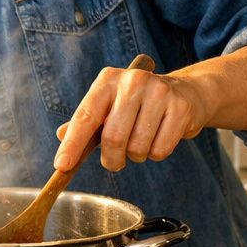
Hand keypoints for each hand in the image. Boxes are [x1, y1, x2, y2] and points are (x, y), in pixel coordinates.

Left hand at [53, 57, 212, 171]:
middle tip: (114, 161)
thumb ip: (85, 121)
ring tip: (141, 141)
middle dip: (111, 159)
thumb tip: (61, 135)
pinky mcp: (180, 108)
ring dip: (136, 156)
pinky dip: (155, 154)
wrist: (185, 92)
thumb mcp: (109, 105)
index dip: (72, 144)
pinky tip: (159, 137)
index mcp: (108, 81)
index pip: (85, 116)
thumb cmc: (138, 103)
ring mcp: (158, 93)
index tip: (62, 166)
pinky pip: (160, 150)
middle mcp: (132, 82)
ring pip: (137, 148)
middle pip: (113, 138)